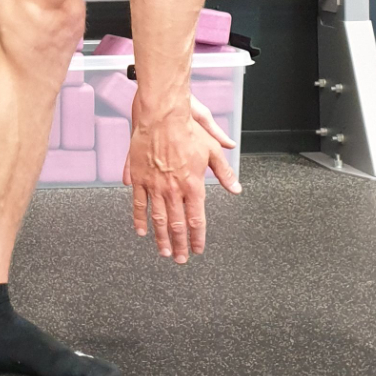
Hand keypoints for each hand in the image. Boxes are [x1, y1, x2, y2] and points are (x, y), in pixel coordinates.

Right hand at [123, 93, 240, 262]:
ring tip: (164, 252)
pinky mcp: (139, 178)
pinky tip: (141, 231)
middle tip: (180, 259)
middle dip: (179, 245)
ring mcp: (155, 185)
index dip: (197, 238)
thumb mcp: (212, 150)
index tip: (197, 249)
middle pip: (178, 224)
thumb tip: (236, 188)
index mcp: (193, 185)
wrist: (162, 117)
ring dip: (162, 238)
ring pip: (159, 219)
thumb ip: (224, 172)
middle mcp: (174, 189)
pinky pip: (139, 204)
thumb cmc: (187, 130)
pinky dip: (140, 219)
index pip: (197, 219)